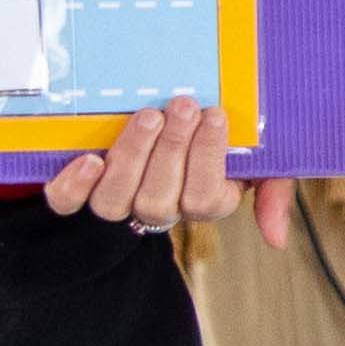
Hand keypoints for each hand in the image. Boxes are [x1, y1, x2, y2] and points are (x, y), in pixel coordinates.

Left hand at [41, 96, 291, 244]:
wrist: (164, 114)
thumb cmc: (215, 135)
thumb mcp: (257, 159)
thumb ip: (272, 192)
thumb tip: (276, 240)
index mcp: (201, 201)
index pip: (203, 199)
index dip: (208, 158)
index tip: (217, 114)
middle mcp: (157, 207)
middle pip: (158, 199)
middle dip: (173, 149)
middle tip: (184, 105)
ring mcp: (116, 199)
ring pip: (115, 201)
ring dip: (132, 157)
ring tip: (148, 116)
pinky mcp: (78, 189)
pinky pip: (67, 202)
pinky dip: (75, 186)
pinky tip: (88, 160)